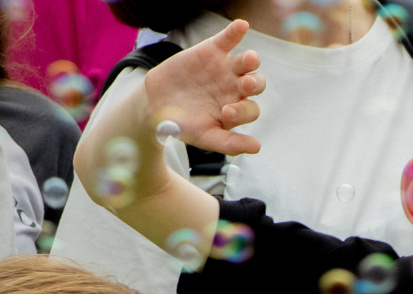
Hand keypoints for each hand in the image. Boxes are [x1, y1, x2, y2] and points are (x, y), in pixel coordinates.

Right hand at [143, 20, 265, 158]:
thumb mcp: (205, 137)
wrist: (156, 105)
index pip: (250, 110)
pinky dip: (235, 31)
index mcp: (237, 109)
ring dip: (250, 60)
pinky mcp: (212, 51)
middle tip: (246, 84)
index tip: (226, 113)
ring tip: (248, 60)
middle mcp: (235, 88)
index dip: (243, 112)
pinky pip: (228, 39)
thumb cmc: (184, 125)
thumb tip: (256, 148)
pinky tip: (241, 26)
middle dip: (254, 84)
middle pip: (256, 84)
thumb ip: (230, 143)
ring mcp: (225, 69)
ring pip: (247, 62)